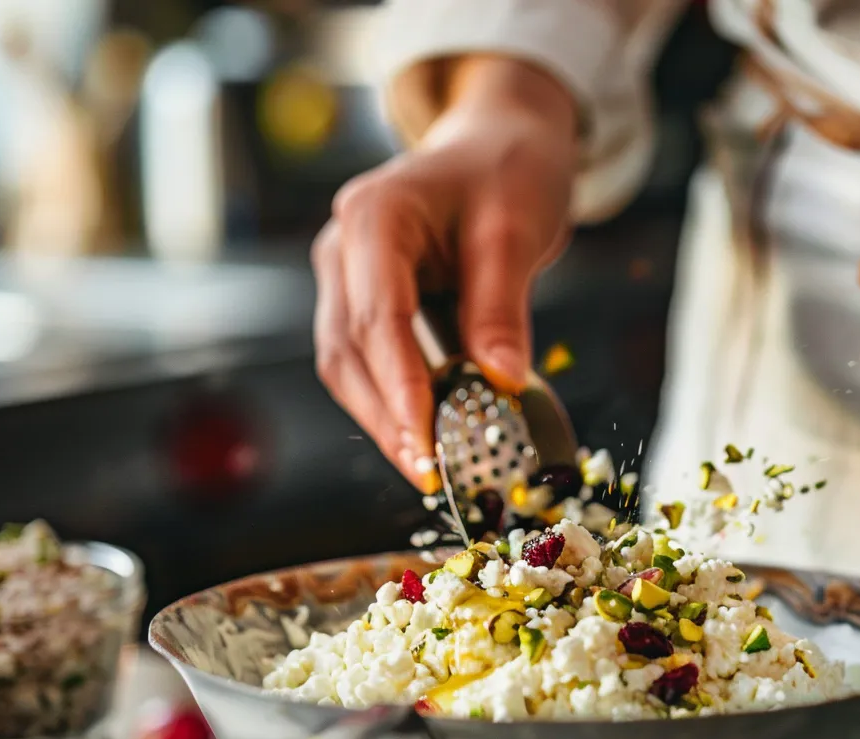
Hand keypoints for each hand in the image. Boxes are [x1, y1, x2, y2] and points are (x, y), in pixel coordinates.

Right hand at [313, 57, 576, 491]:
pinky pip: (367, 360)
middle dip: (388, 418)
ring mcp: (345, 274)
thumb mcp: (516, 232)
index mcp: (374, 217)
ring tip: (429, 467)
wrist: (498, 142)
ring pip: (347, 364)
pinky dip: (395, 400)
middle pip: (349, 351)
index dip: (401, 389)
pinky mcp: (362, 298)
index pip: (378, 319)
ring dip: (385, 419)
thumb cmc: (509, 172)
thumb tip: (500, 383)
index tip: (428, 446)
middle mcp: (343, 247)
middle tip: (430, 475)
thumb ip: (501, 308)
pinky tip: (427, 434)